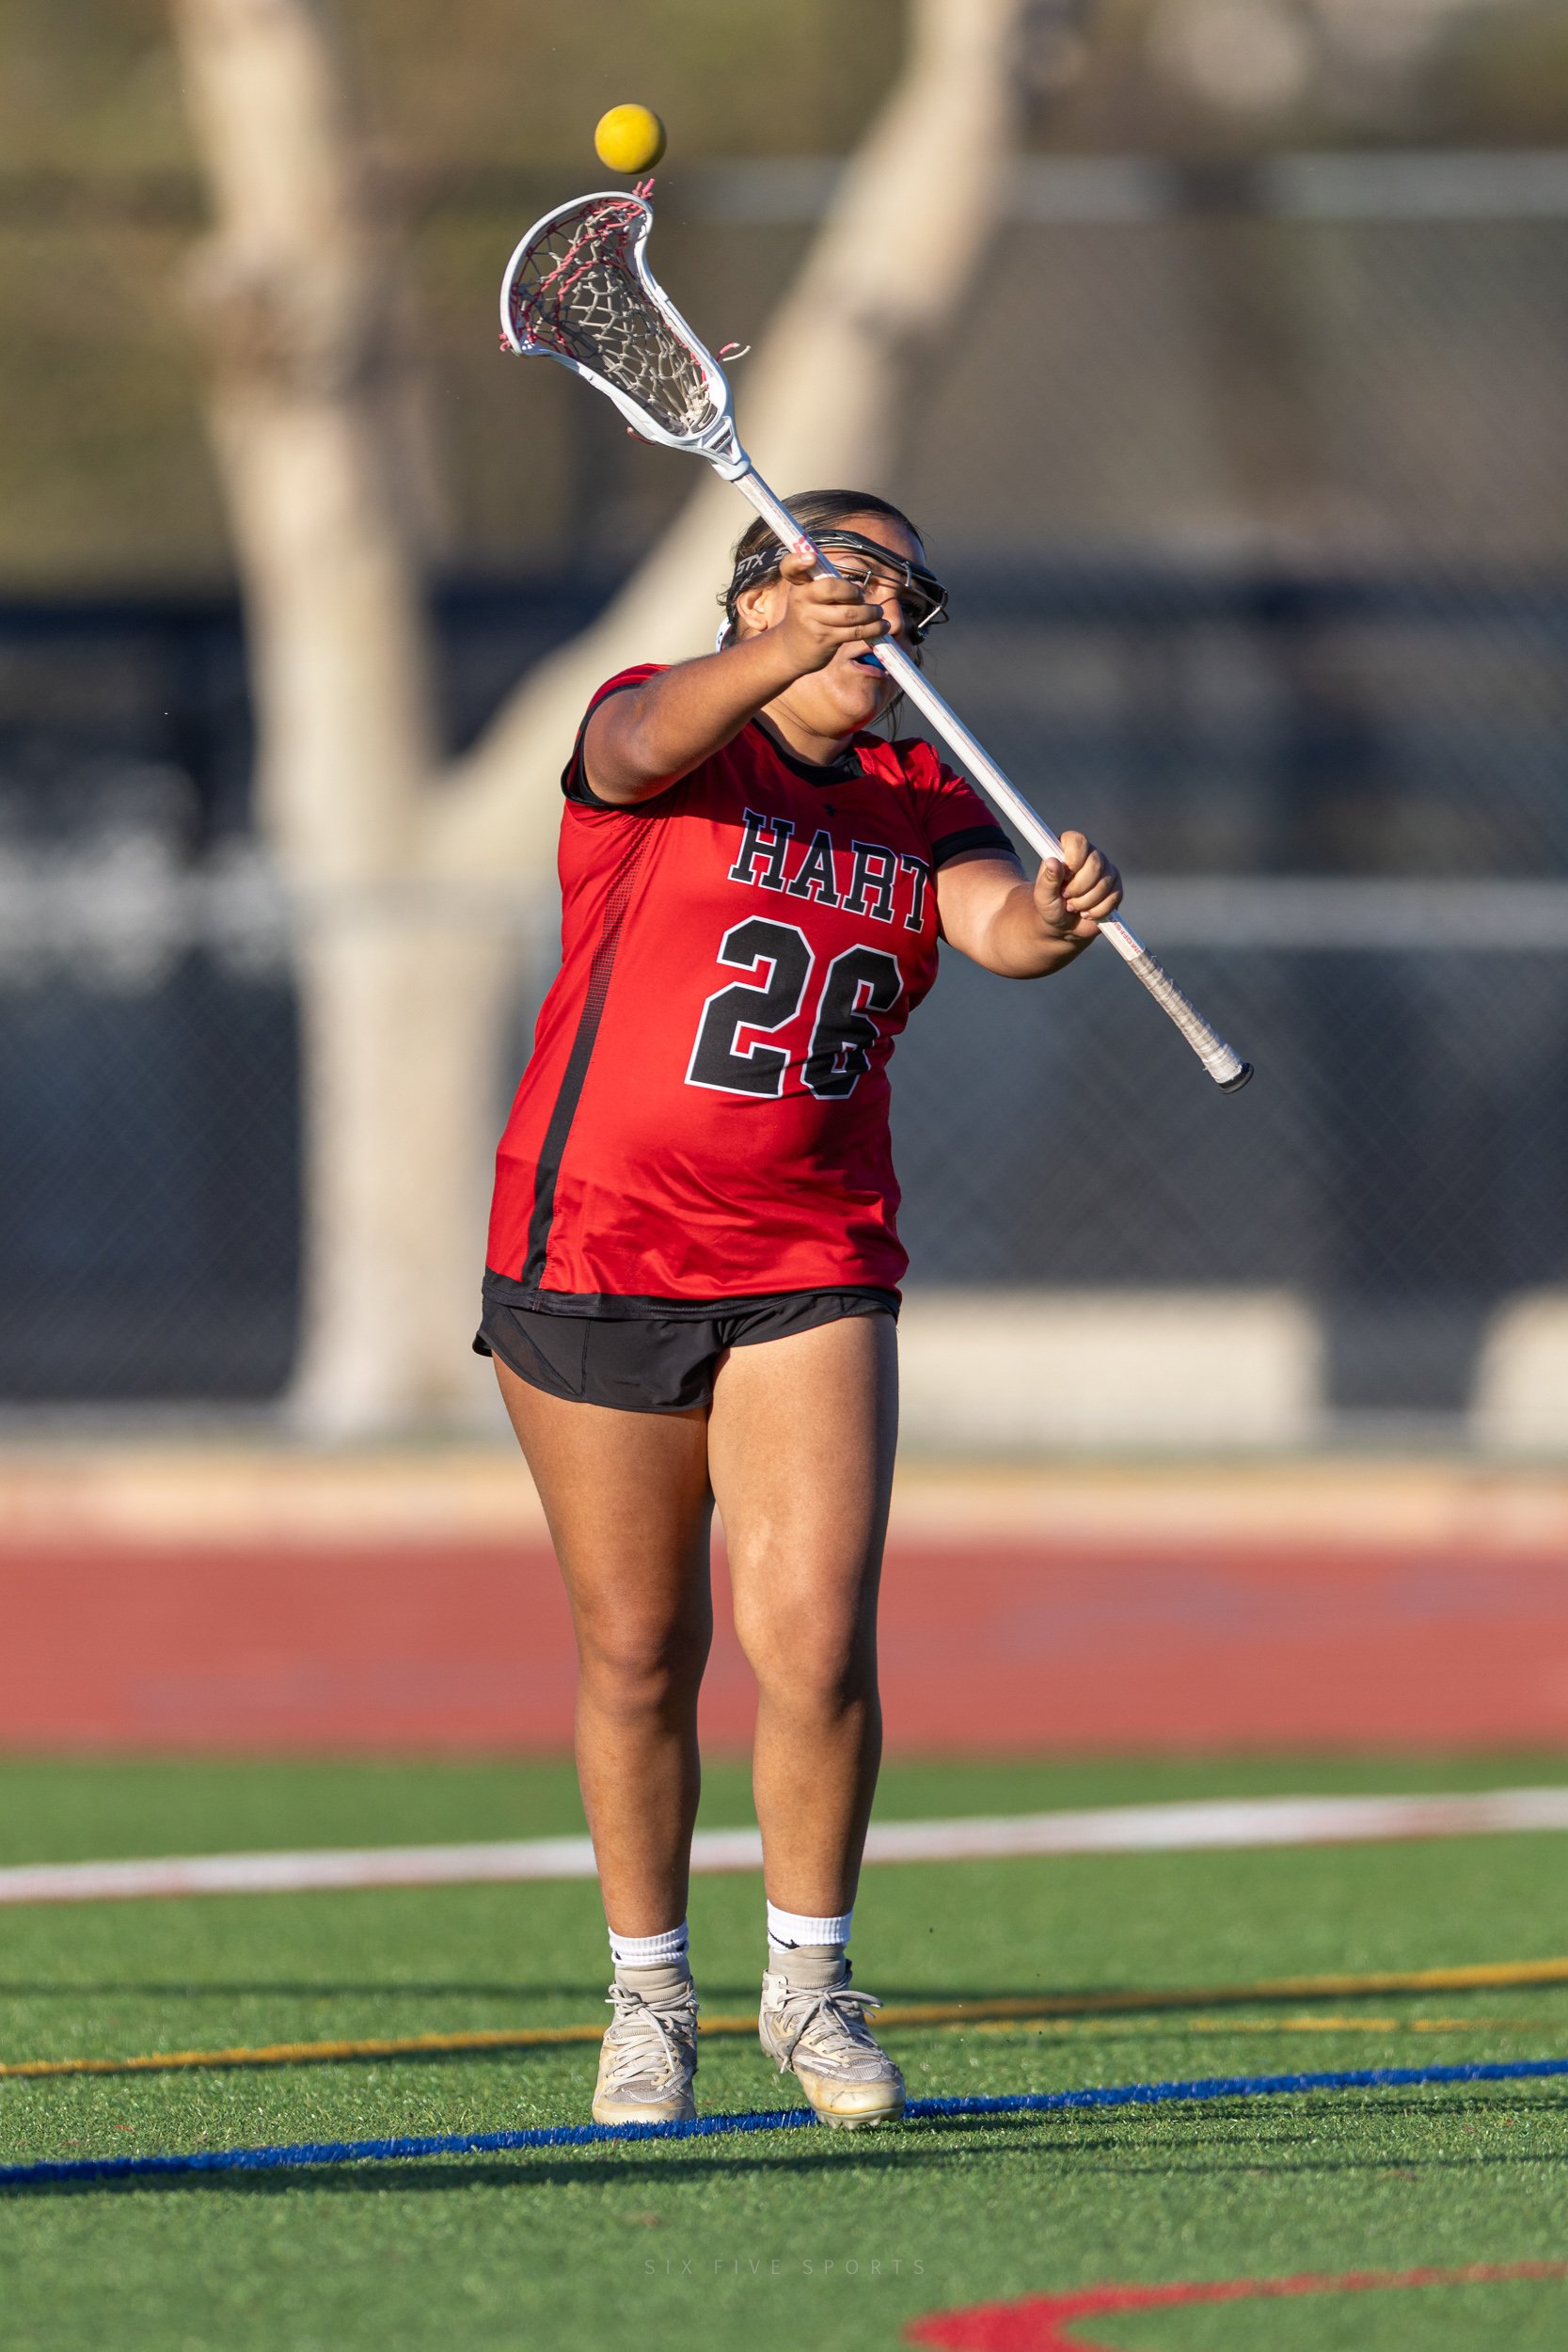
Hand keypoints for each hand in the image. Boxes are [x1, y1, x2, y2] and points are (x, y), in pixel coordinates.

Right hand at [768, 550, 888, 674]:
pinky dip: (874, 628)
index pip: (790, 568)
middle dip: (852, 591)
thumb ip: (832, 588)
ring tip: (878, 612)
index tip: (812, 557)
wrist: (792, 651)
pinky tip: (882, 626)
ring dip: (870, 612)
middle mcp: (802, 601)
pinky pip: (855, 631)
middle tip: (861, 596)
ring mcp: (812, 621)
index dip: (799, 560)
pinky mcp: (825, 639)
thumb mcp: (811, 598)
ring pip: (849, 613)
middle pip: (830, 588)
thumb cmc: (808, 617)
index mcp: (798, 586)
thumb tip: (860, 586)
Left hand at [1033, 831, 1121, 942]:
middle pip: (1095, 864)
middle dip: (1079, 888)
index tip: (1064, 878)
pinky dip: (1098, 910)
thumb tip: (1053, 862)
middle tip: (1066, 897)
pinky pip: (1114, 897)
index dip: (1073, 860)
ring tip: (1073, 907)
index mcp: (1068, 849)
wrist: (1062, 925)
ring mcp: (1106, 870)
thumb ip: (1048, 879)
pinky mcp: (1115, 887)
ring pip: (1104, 883)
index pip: (1078, 841)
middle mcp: (1090, 854)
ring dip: (1086, 902)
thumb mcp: (1043, 895)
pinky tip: (1086, 912)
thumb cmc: (1050, 905)